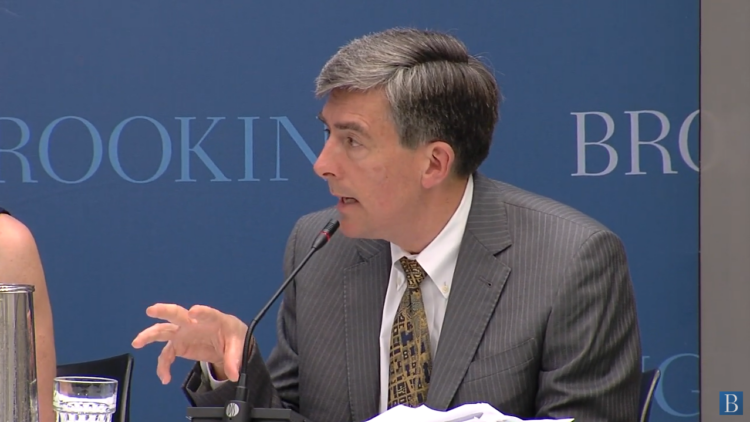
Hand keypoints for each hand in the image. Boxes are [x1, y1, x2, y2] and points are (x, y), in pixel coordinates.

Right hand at [131, 303, 247, 383]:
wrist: (226, 342)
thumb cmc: (231, 335)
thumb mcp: (238, 345)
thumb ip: (234, 359)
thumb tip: (234, 375)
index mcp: (212, 318)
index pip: (207, 313)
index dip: (201, 312)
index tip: (194, 311)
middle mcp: (193, 323)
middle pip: (176, 314)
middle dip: (164, 311)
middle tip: (152, 310)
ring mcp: (183, 333)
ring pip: (163, 331)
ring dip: (150, 335)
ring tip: (137, 342)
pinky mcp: (179, 345)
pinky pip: (166, 355)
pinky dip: (163, 366)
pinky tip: (165, 377)